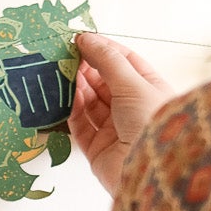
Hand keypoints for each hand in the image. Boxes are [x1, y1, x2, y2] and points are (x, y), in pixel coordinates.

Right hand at [70, 33, 174, 197]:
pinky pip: (80, 125)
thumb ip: (107, 60)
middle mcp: (132, 109)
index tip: (81, 39)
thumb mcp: (132, 83)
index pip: (125, 62)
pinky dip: (71, 110)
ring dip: (75, 87)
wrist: (150, 172)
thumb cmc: (151, 122)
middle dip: (85, 67)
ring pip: (89, 103)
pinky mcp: (97, 150)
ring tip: (59, 71)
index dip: (103, 49)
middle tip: (63, 54)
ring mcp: (114, 130)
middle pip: (104, 82)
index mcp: (149, 90)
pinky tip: (65, 94)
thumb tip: (87, 38)